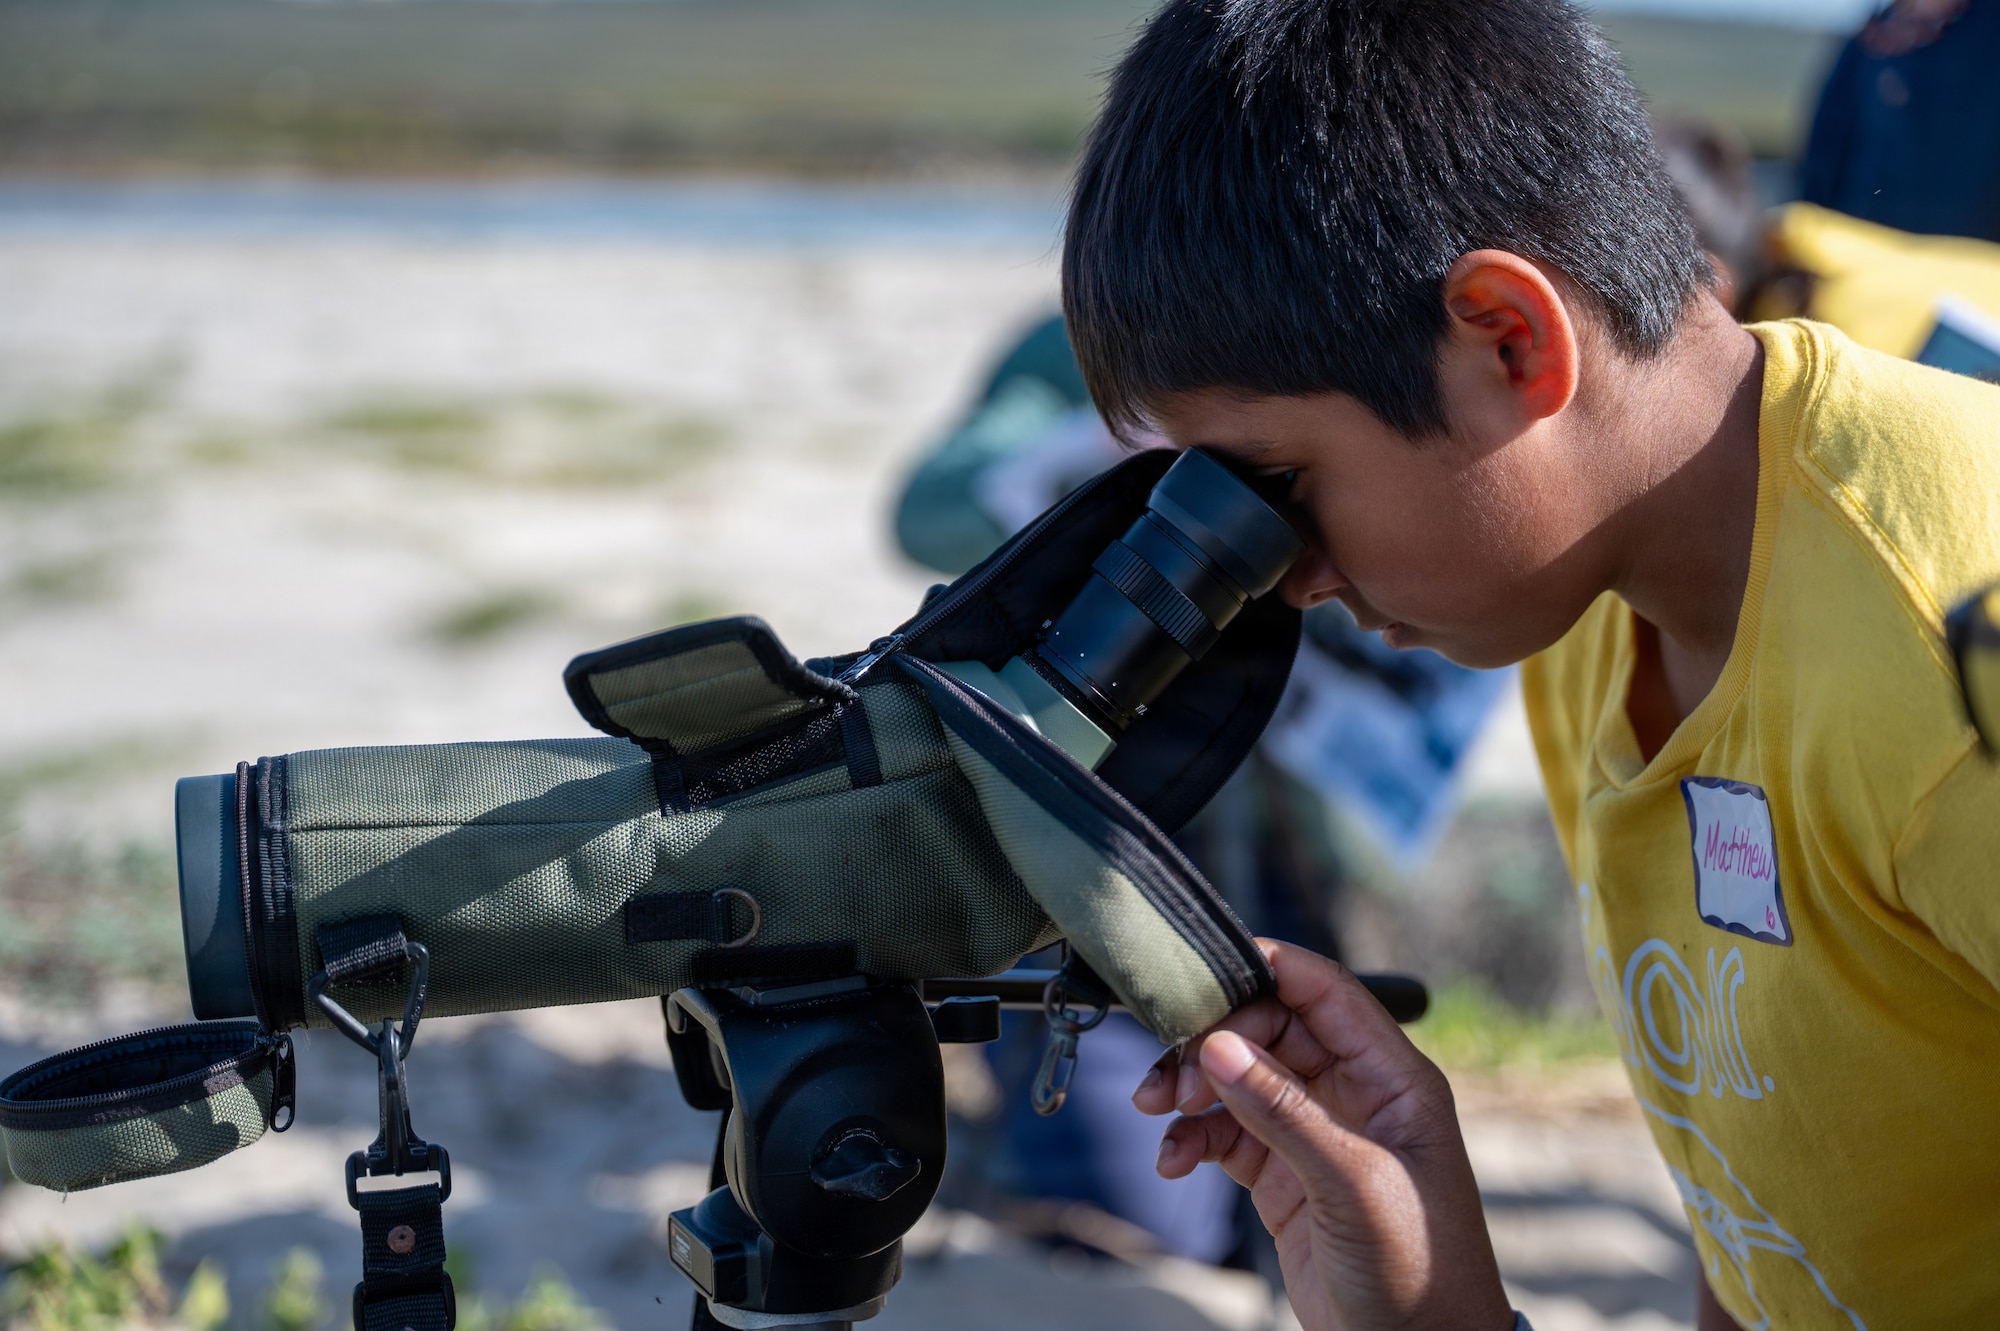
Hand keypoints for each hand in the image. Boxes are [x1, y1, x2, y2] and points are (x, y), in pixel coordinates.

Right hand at [1134, 940, 1511, 1330]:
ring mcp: (1315, 1132)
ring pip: (1239, 1077)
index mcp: (1393, 1077)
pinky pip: (1226, 1131)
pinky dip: (1193, 1137)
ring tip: (1160, 1112)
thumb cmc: (1420, 1272)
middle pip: (1269, 1030)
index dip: (1268, 969)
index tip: (1204, 969)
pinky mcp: (1283, 1173)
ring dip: (1192, 1087)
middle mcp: (1354, 1093)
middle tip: (1175, 1076)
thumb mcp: (1355, 1183)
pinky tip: (1176, 1158)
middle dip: (1214, 1042)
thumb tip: (1219, 1046)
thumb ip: (1285, 1112)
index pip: (1325, 992)